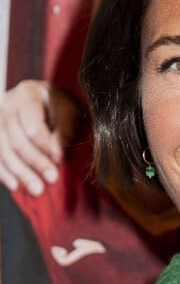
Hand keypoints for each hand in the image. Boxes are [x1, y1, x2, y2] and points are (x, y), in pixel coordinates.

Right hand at [0, 80, 79, 195]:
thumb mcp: (70, 111)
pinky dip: (3, 172)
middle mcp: (5, 104)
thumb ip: (65, 130)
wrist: (46, 100)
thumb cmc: (61, 106)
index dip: (46, 146)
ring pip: (4, 150)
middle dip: (35, 162)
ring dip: (20, 172)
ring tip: (37, 189)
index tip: (60, 161)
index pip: (33, 126)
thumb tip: (57, 155)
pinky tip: (15, 185)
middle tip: (51, 179)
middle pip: (17, 140)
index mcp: (27, 94)